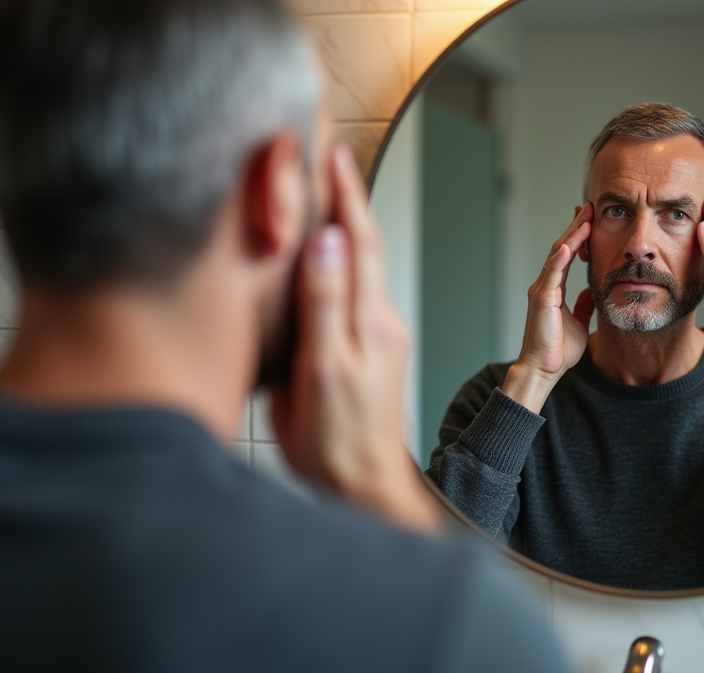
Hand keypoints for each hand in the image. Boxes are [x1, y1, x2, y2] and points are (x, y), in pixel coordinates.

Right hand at [270, 145, 439, 532]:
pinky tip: (324, 254)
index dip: (346, 196)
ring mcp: (377, 335)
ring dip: (347, 227)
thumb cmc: (337, 440)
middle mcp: (380, 321)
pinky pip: (356, 291)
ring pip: (362, 267)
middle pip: (365, 247)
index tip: (333, 156)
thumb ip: (325, 304)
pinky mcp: (368, 349)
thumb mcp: (323, 371)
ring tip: (323, 194)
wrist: (364, 484)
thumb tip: (327, 242)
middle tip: (329, 160)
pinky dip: (342, 261)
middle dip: (348, 201)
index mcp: (369, 322)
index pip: (359, 242)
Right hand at [502, 202, 595, 412]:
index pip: (567, 255)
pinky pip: (553, 272)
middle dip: (575, 226)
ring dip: (572, 234)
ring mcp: (541, 290)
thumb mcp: (578, 321)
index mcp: (553, 289)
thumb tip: (589, 291)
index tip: (590, 219)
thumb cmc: (557, 350)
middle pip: (562, 248)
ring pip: (558, 254)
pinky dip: (563, 256)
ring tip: (585, 216)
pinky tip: (573, 242)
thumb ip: (583, 305)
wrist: (543, 369)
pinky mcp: (542, 298)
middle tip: (588, 207)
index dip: (578, 236)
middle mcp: (545, 285)